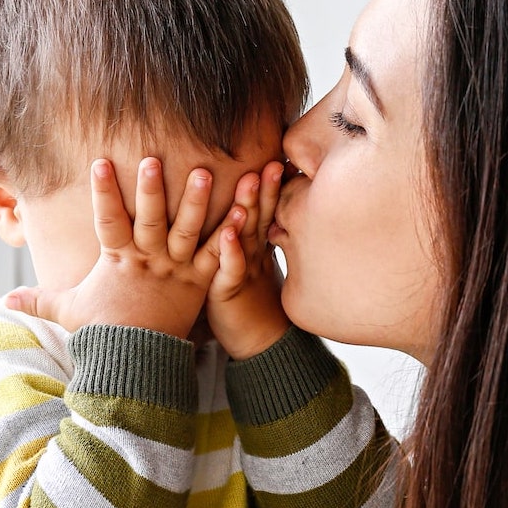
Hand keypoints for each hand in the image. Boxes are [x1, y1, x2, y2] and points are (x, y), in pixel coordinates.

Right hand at [5, 157, 231, 334]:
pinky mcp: (201, 281)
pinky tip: (245, 210)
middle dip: (151, 189)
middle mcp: (148, 260)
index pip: (107, 220)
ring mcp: (176, 269)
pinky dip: (232, 234)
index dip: (103, 192)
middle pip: (149, 219)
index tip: (100, 161)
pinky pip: (218, 254)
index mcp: (117, 260)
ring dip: (197, 201)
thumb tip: (5, 298)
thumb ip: (39, 298)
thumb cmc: (103, 333)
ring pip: (187, 230)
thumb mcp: (68, 312)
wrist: (138, 364)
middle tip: (154, 159)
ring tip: (205, 173)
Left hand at [205, 160, 290, 358]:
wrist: (260, 347)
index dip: (273, 187)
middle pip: (261, 216)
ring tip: (251, 180)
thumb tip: (247, 215)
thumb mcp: (251, 268)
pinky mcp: (229, 291)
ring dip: (249, 207)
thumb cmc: (250, 306)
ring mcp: (244, 272)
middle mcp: (253, 255)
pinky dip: (230, 250)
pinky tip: (227, 233)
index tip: (281, 159)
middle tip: (274, 160)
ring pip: (248, 236)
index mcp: (257, 248)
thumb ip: (250, 240)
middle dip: (267, 188)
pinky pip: (230, 268)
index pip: (267, 211)